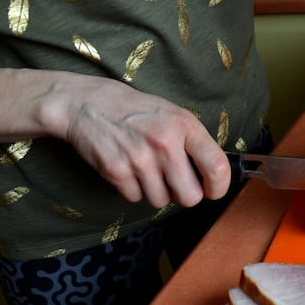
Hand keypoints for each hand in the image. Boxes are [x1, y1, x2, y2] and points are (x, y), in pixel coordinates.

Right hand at [52, 75, 230, 208]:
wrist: (86, 102)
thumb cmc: (136, 111)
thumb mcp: (173, 115)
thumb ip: (194, 143)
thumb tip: (213, 177)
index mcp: (185, 126)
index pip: (217, 167)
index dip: (218, 187)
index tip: (211, 190)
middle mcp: (165, 143)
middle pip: (190, 197)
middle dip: (183, 194)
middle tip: (173, 181)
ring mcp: (140, 159)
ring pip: (161, 201)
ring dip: (155, 191)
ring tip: (146, 169)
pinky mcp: (117, 171)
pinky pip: (135, 198)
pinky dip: (132, 189)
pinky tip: (128, 168)